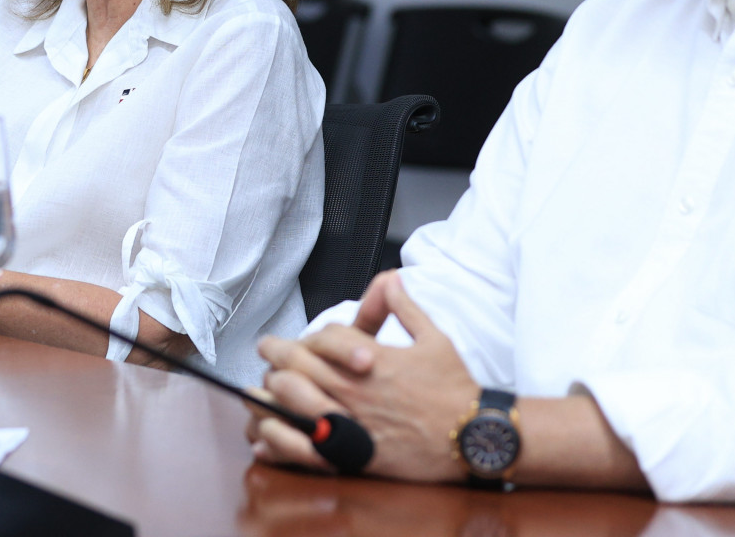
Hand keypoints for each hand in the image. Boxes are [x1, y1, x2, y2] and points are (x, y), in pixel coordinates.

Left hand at [250, 271, 478, 482]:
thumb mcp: (435, 338)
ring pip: (292, 400)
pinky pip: (303, 445)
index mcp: (371, 359)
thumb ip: (405, 307)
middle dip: (275, 354)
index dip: (310, 336)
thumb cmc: (456, 389)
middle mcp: (355, 388)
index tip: (300, 339)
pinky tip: (266, 436)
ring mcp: (351, 421)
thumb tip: (390, 280)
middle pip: (296, 364)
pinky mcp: (352, 454)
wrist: (474, 436)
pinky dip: (280, 440)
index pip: (323, 337)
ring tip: (260, 389)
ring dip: (270, 392)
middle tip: (266, 352)